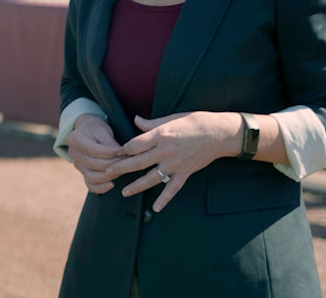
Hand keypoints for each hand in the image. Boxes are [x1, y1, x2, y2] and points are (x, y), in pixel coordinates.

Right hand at [64, 114, 125, 193]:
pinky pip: (90, 185)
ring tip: (122, 171)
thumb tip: (123, 157)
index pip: (94, 150)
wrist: (87, 131)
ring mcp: (76, 165)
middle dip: (112, 165)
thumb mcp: (103, 130)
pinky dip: (101, 188)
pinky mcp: (82, 174)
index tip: (125, 153)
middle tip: (128, 163)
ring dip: (109, 176)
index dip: (111, 154)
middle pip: (94, 164)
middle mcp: (72, 153)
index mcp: (75, 139)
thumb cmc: (96, 129)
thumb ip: (110, 145)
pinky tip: (112, 185)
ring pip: (92, 176)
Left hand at [105, 112, 241, 211]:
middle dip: (121, 168)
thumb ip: (151, 124)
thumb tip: (135, 120)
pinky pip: (173, 189)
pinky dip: (164, 199)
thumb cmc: (194, 122)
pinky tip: (155, 208)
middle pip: (138, 162)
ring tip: (124, 192)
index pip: (134, 145)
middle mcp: (165, 151)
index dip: (123, 149)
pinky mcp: (185, 173)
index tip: (115, 152)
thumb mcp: (170, 118)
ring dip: (136, 186)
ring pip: (151, 178)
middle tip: (107, 173)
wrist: (218, 133)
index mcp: (160, 135)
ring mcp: (175, 164)